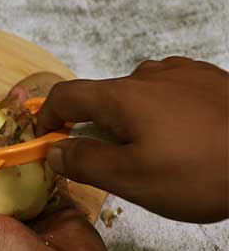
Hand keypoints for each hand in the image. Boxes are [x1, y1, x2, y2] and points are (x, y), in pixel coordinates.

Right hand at [36, 57, 227, 222]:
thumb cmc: (201, 171)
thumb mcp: (132, 178)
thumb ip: (85, 162)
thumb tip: (54, 150)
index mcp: (122, 96)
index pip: (66, 95)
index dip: (47, 117)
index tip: (45, 140)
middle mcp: (147, 75)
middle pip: (101, 97)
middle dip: (93, 127)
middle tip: (109, 163)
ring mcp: (179, 72)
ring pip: (134, 95)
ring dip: (127, 120)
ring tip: (152, 152)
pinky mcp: (206, 77)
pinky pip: (165, 91)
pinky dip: (156, 112)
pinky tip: (180, 135)